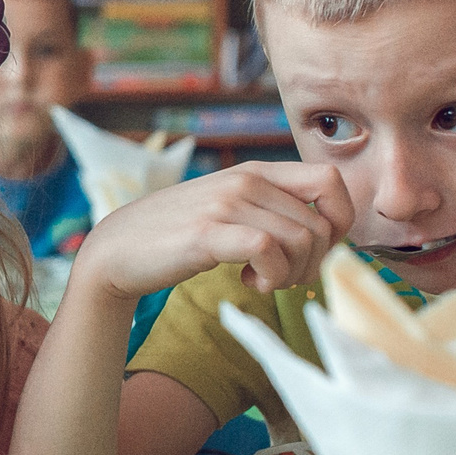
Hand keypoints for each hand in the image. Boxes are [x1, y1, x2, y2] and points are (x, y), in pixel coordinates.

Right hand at [72, 162, 352, 303]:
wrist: (117, 249)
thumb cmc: (178, 236)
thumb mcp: (229, 209)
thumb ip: (270, 208)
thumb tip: (326, 231)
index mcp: (255, 171)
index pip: (330, 182)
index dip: (338, 221)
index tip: (314, 249)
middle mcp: (245, 180)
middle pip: (320, 226)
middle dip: (312, 264)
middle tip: (279, 277)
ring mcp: (227, 204)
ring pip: (301, 241)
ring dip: (290, 275)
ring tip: (260, 280)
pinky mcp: (209, 231)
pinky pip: (269, 252)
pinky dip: (270, 278)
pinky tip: (246, 283)